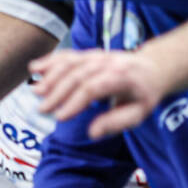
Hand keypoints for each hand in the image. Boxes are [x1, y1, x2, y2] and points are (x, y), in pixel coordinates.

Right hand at [31, 49, 171, 139]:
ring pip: (69, 63)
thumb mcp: (139, 113)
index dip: (74, 102)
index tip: (60, 117)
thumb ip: (115, 122)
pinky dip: (50, 61)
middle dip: (57, 92)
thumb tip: (92, 133)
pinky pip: (67, 55)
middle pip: (76, 75)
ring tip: (35, 92)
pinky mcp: (88, 54)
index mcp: (121, 77)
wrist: (153, 68)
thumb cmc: (144, 94)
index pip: (92, 88)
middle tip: (42, 109)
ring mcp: (96, 56)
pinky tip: (35, 69)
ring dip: (50, 77)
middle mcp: (107, 62)